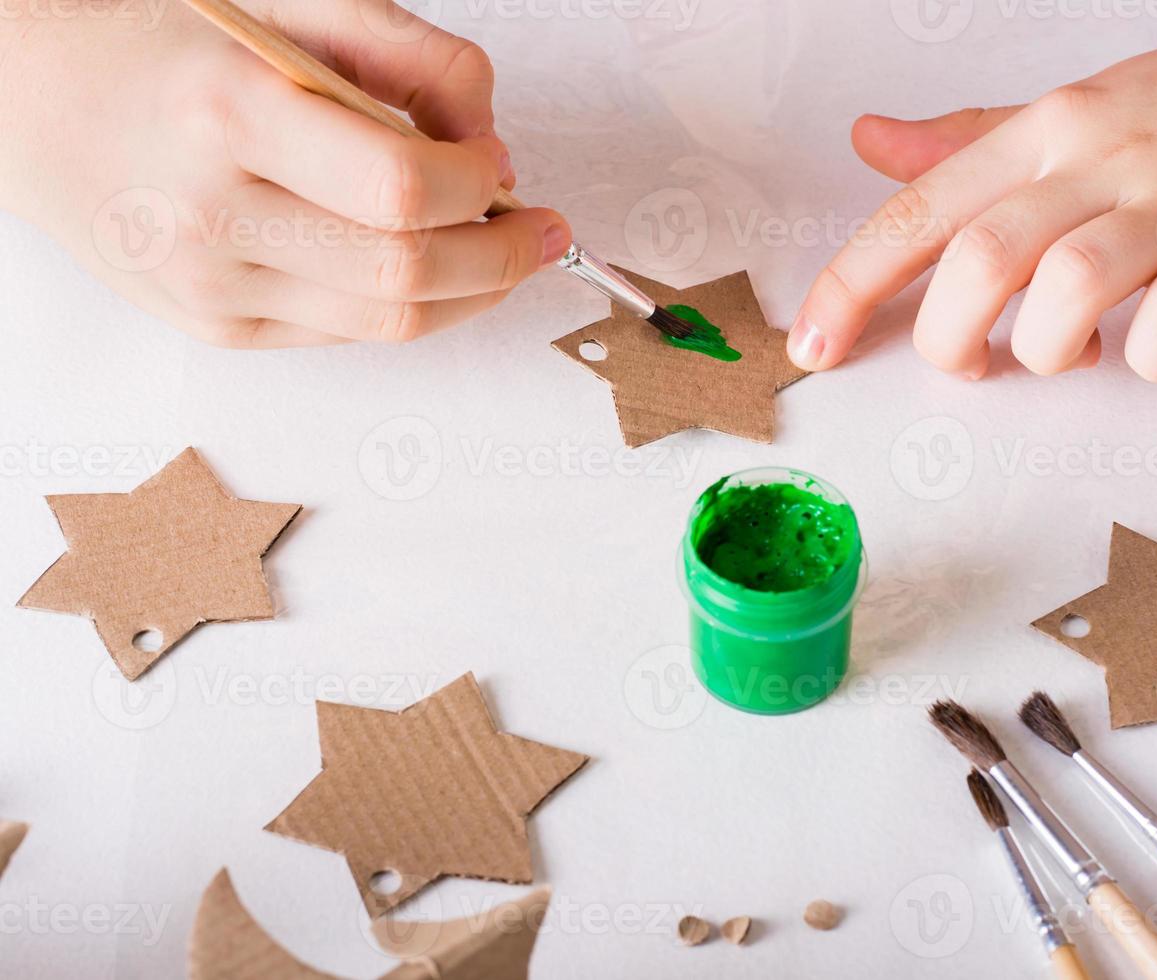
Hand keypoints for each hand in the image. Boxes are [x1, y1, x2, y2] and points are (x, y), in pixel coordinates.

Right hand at [0, 0, 569, 347]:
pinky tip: (426, 266)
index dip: (479, 186)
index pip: (400, 188)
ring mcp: (210, 288)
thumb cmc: (165, 44)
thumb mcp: (287, 5)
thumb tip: (493, 146)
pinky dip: (409, 302)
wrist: (29, 102)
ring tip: (502, 251)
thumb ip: (408, 56)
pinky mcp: (217, 330)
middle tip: (544, 231)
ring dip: (473, 291)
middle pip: (406, 273)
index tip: (502, 166)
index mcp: (226, 112)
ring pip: (388, 322)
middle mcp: (210, 214)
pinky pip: (348, 332)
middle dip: (502, 257)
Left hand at [789, 0, 1156, 381]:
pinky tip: (1156, 346)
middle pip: (977, 260)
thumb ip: (972, 139)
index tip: (813, 346)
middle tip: (972, 364)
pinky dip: (1152, 359)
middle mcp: (1104, 159)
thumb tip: (876, 146)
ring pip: (1066, 289)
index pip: (919, 211)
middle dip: (948, 339)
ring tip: (1075, 351)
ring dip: (1047, 352)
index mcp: (1051, 128)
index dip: (850, 285)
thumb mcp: (1085, 107)